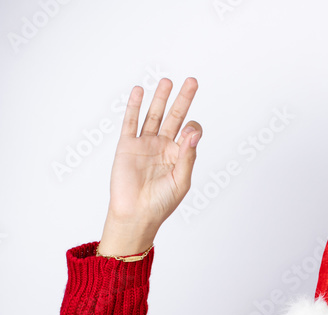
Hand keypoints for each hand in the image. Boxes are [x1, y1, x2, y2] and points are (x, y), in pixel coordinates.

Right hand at [100, 77, 201, 252]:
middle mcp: (163, 146)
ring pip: (154, 115)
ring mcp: (145, 144)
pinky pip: (131, 122)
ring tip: (167, 81)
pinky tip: (139, 91)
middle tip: (192, 81)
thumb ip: (187, 156)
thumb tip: (192, 133)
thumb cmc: (161, 202)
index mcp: (179, 155)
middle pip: (175, 117)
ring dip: (160, 98)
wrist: (136, 214)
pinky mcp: (127, 145)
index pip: (190, 133)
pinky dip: (134, 106)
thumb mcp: (181, 180)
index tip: (188, 134)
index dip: (192, 129)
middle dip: (183, 99)